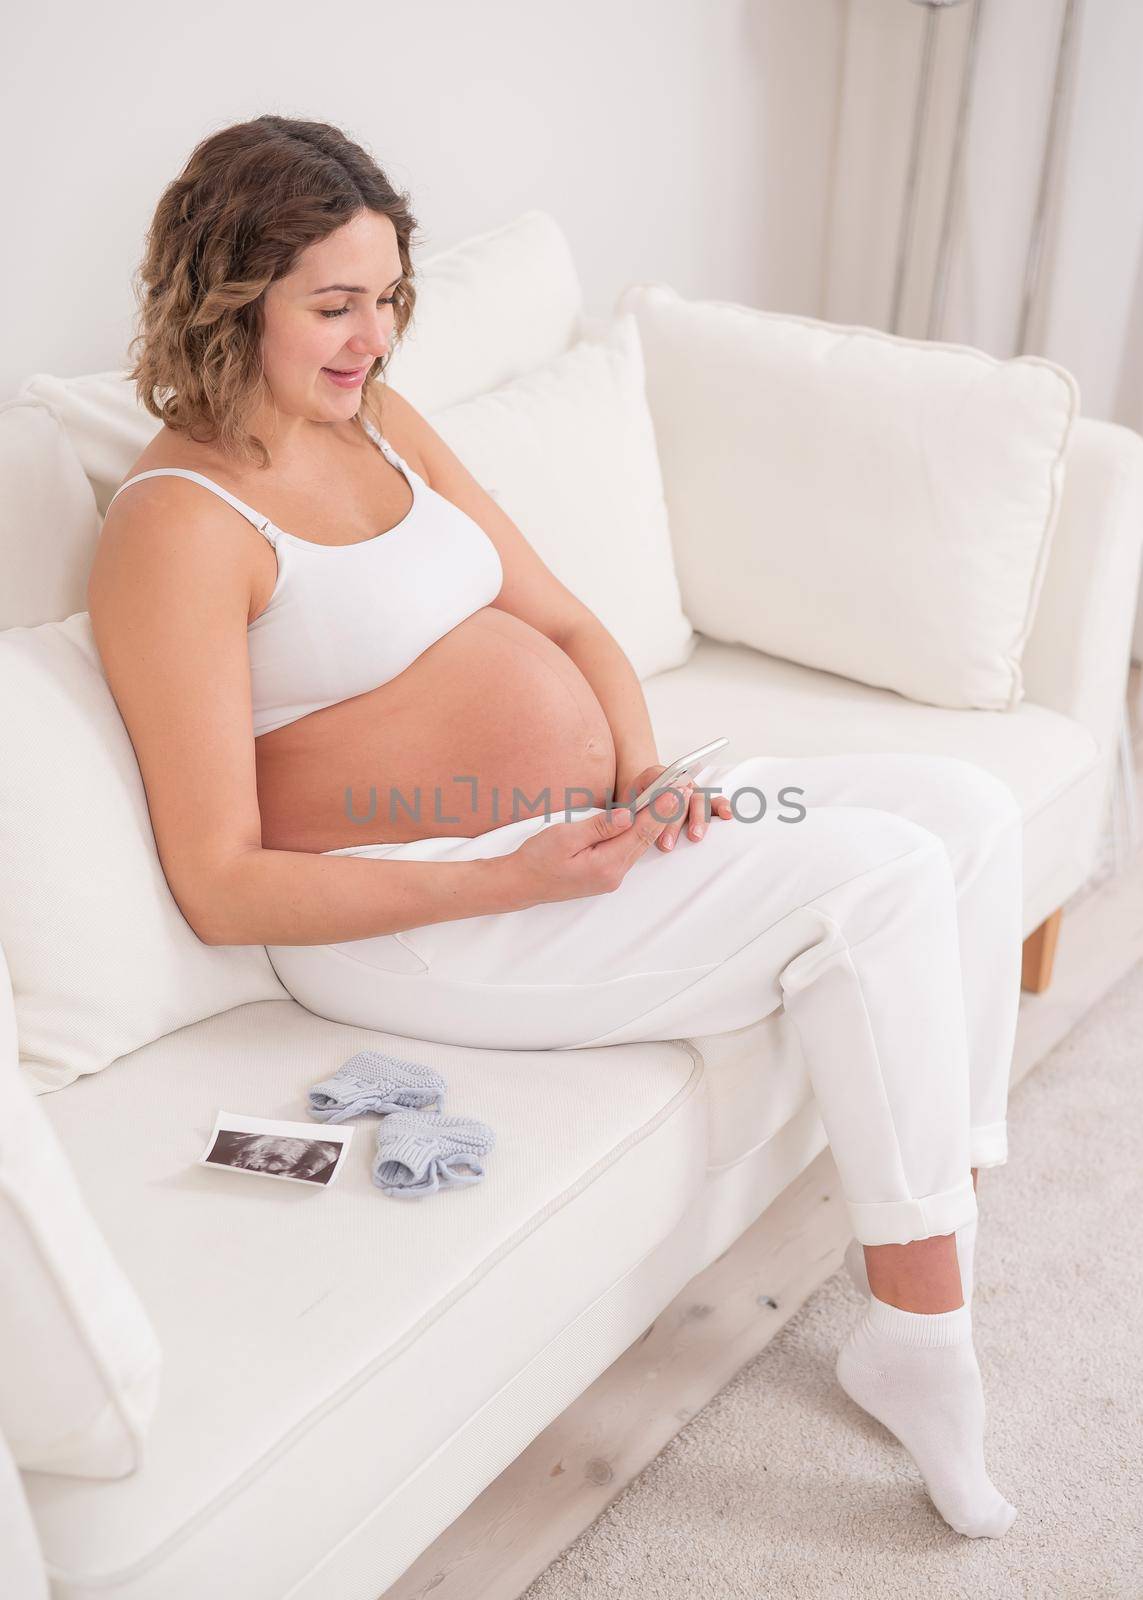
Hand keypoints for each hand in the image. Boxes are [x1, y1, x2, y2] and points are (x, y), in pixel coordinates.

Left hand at [613, 763, 733, 852]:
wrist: (639, 811)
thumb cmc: (631, 812)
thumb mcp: (622, 810)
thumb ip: (623, 812)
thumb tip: (625, 817)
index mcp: (654, 777)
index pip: (657, 779)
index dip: (659, 792)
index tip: (662, 804)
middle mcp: (675, 781)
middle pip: (678, 795)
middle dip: (673, 820)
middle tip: (665, 843)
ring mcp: (690, 792)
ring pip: (697, 800)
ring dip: (697, 819)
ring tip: (693, 836)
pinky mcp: (701, 804)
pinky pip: (714, 804)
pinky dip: (722, 807)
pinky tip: (728, 815)